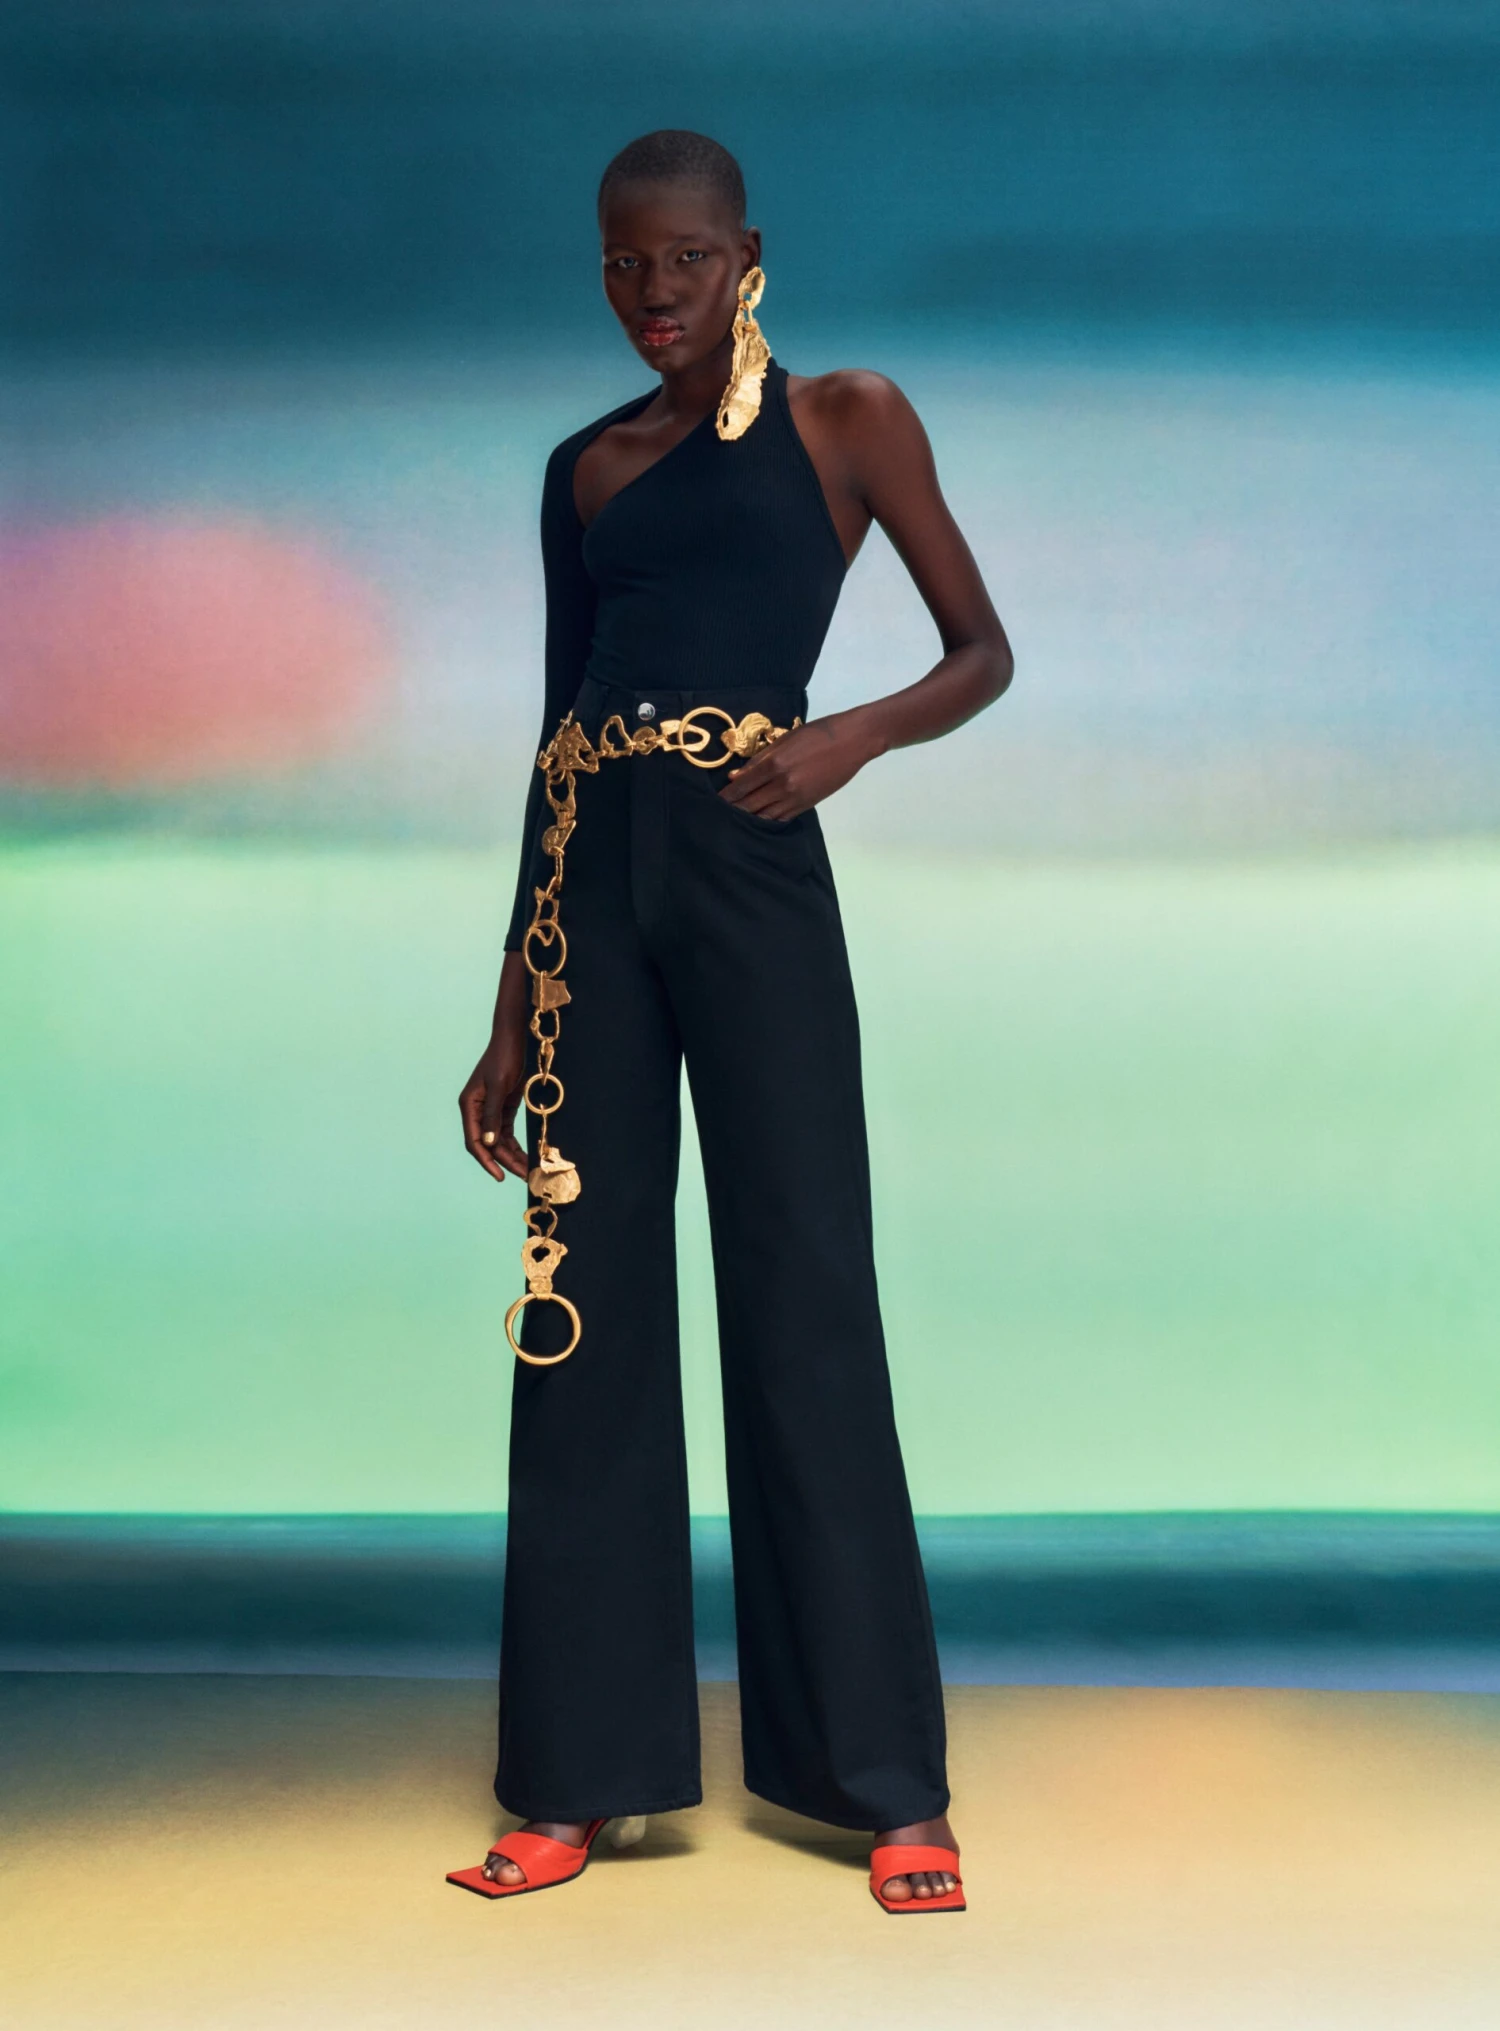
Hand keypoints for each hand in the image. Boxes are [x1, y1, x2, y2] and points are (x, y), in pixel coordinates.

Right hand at [459, 954, 530, 1182]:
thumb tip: (489, 1144)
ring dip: (512, 1156)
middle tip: (524, 1176)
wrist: (514, 1039)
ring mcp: (489, 1110)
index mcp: (469, 1106)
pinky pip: (507, 1133)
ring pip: (499, 1142)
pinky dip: (516, 1145)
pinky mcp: (502, 1108)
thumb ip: (492, 1115)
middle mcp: (476, 1111)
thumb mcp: (498, 1086)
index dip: (486, 1161)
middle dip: (505, 1161)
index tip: (500, 1176)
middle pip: (488, 1144)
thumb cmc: (504, 1058)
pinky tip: (528, 1156)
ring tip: (529, 1170)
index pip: (475, 1141)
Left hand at [718, 712, 880, 819]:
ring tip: (734, 822)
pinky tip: (758, 821)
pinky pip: (781, 818)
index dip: (726, 796)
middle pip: (749, 804)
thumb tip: (735, 776)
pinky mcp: (807, 805)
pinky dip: (767, 821)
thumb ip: (760, 759)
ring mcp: (795, 798)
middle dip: (733, 810)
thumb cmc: (819, 733)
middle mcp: (782, 784)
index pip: (741, 786)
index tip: (713, 803)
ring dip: (749, 819)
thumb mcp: (786, 739)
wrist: (853, 741)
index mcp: (774, 764)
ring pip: (764, 815)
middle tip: (717, 817)